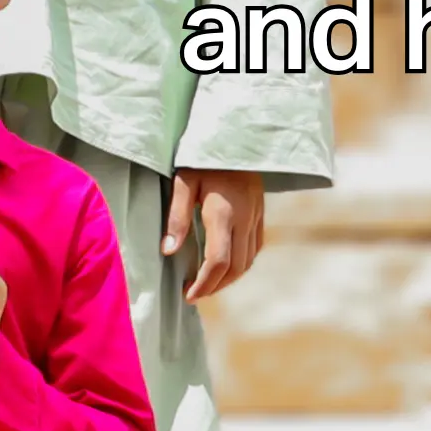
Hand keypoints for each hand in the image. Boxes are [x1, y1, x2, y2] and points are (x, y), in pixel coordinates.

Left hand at [167, 167, 264, 301]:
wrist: (235, 135)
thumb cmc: (202, 156)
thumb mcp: (183, 181)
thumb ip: (176, 216)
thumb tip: (169, 251)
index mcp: (222, 211)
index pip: (218, 261)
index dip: (204, 283)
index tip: (188, 295)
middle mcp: (244, 218)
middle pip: (236, 267)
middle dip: (215, 286)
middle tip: (194, 293)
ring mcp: (256, 216)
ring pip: (248, 260)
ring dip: (229, 279)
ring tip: (207, 284)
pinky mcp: (261, 212)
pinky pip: (256, 247)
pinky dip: (242, 263)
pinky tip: (227, 266)